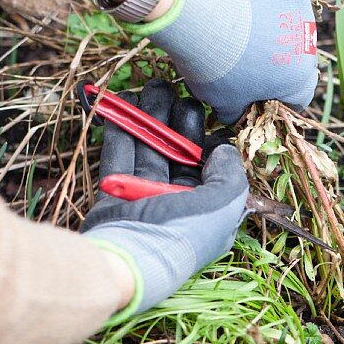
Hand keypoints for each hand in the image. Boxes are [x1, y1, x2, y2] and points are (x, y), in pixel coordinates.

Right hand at [81, 80, 247, 313]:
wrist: (129, 257)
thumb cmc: (182, 233)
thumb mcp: (224, 205)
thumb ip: (230, 174)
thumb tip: (223, 148)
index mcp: (206, 209)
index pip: (208, 168)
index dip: (206, 140)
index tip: (203, 113)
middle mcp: (175, 202)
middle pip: (177, 153)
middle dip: (175, 120)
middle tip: (174, 88)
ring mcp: (142, 197)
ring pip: (148, 148)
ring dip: (149, 118)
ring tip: (151, 87)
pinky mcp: (114, 193)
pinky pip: (118, 155)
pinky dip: (120, 130)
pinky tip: (122, 106)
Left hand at [132, 0, 318, 123]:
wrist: (200, 11)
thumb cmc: (214, 63)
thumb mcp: (220, 100)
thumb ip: (235, 112)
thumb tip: (233, 115)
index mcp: (300, 76)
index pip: (298, 96)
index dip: (277, 99)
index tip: (257, 95)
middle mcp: (309, 40)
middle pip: (295, 56)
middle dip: (274, 59)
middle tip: (240, 57)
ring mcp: (300, 3)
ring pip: (288, 19)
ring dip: (269, 23)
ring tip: (234, 23)